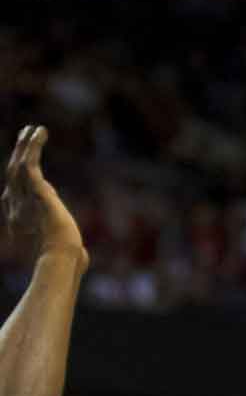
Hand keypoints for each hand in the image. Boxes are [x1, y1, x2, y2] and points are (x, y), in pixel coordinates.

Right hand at [3, 127, 85, 266]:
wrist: (61, 260)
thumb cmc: (66, 265)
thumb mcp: (66, 256)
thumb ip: (71, 255)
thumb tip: (84, 259)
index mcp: (20, 223)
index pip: (14, 196)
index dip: (17, 181)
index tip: (25, 167)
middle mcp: (17, 209)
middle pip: (12, 177)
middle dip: (17, 156)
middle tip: (24, 139)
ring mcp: (24, 200)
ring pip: (18, 166)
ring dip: (24, 146)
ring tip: (32, 130)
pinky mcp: (37, 192)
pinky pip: (29, 164)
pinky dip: (32, 147)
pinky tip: (38, 133)